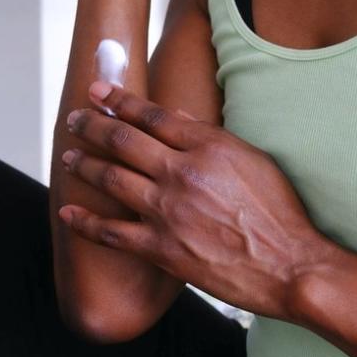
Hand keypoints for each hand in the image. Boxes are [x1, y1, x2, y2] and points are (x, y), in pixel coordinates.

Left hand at [57, 82, 337, 320]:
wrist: (288, 265)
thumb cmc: (279, 213)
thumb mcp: (254, 160)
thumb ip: (211, 138)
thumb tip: (176, 118)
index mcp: (207, 147)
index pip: (151, 115)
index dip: (119, 100)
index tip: (99, 91)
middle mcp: (181, 173)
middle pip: (122, 140)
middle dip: (92, 125)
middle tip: (75, 119)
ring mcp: (167, 211)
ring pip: (110, 178)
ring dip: (83, 163)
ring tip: (68, 156)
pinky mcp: (160, 248)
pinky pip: (110, 231)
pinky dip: (84, 221)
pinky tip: (68, 212)